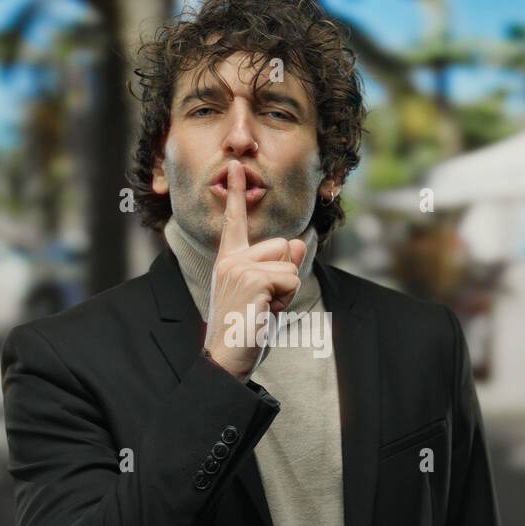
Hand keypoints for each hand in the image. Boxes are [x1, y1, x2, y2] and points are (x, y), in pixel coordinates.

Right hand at [203, 159, 306, 380]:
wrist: (226, 358)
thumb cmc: (245, 329)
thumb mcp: (266, 295)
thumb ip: (280, 267)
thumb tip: (298, 245)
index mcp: (229, 260)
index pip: (234, 223)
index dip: (235, 193)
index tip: (236, 167)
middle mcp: (230, 259)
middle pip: (283, 246)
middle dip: (285, 276)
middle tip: (264, 304)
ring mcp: (239, 268)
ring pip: (289, 264)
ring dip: (286, 291)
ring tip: (264, 309)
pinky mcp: (252, 279)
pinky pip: (290, 278)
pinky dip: (286, 299)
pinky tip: (265, 313)